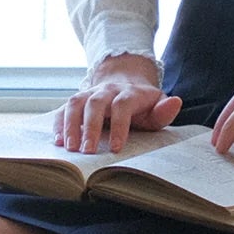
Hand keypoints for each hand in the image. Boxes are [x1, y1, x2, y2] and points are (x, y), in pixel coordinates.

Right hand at [54, 55, 182, 154]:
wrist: (126, 81)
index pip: (122, 105)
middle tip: (87, 152)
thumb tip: (175, 102)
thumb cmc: (143, 104)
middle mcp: (108, 90)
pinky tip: (57, 141)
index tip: (115, 148)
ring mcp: (90, 93)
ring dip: (70, 126)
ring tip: (69, 148)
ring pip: (76, 103)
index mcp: (130, 92)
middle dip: (90, 127)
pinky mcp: (78, 100)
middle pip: (95, 103)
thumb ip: (164, 110)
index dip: (119, 126)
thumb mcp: (157, 106)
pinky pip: (64, 108)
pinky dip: (58, 123)